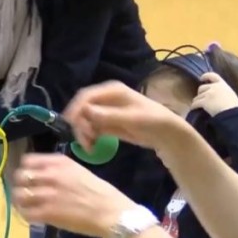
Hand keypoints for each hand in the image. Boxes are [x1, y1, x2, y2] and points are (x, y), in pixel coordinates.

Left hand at [12, 153, 137, 237]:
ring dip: (20, 201)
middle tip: (24, 192)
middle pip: (20, 177)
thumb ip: (59, 171)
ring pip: (19, 195)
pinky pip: (26, 213)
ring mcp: (47, 194)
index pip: (28, 161)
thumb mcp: (79, 172)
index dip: (24, 169)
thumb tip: (43, 177)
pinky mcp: (47, 213)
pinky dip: (26, 215)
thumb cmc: (101, 193)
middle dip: (20, 185)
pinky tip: (33, 216)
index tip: (28, 177)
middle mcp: (50, 175)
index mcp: (59, 163)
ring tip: (26, 206)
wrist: (112, 213)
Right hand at [63, 81, 189, 152]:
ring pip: (84, 120)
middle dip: (79, 124)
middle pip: (82, 108)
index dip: (76, 108)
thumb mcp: (132, 118)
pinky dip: (88, 137)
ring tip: (89, 146)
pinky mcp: (107, 123)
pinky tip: (92, 146)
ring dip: (83, 132)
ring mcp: (105, 111)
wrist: (166, 134)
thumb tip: (87, 111)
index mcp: (112, 91)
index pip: (86, 96)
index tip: (71, 124)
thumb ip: (109, 115)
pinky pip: (91, 128)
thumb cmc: (153, 121)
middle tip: (83, 140)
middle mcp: (106, 98)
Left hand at [191, 72, 237, 115]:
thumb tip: (217, 95)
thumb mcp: (230, 95)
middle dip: (200, 93)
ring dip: (197, 101)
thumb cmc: (234, 108)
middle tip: (201, 99)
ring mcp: (208, 94)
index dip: (205, 76)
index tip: (201, 78)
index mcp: (222, 85)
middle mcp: (214, 87)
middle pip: (201, 88)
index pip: (212, 75)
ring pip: (197, 97)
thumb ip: (222, 92)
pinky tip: (193, 109)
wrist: (231, 115)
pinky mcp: (203, 102)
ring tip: (198, 106)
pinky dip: (193, 107)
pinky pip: (195, 104)